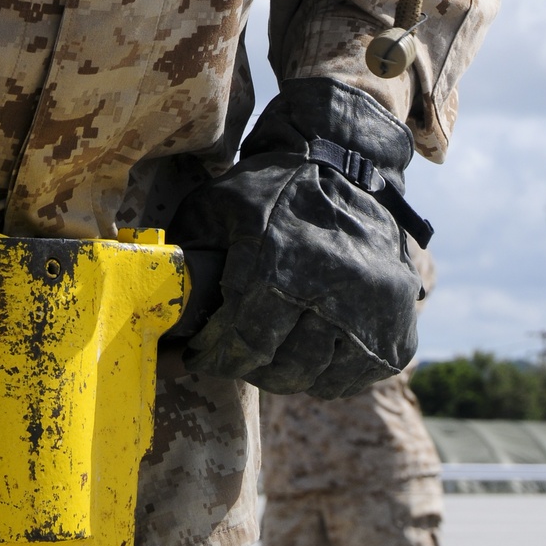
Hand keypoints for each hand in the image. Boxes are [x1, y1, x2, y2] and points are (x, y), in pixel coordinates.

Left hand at [168, 79, 429, 397]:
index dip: (213, 356)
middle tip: (228, 356)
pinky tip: (304, 352)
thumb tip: (147, 293)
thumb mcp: (221, 202)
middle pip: (278, 365)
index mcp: (282, 260)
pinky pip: (352, 378)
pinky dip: (324, 375)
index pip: (242, 340)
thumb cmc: (276, 188)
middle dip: (244, 366)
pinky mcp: (398, 328)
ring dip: (283, 373)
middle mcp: (333, 288)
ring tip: (264, 354)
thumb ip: (189, 249)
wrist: (353, 168)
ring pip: (315, 376)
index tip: (195, 357)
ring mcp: (373, 312)